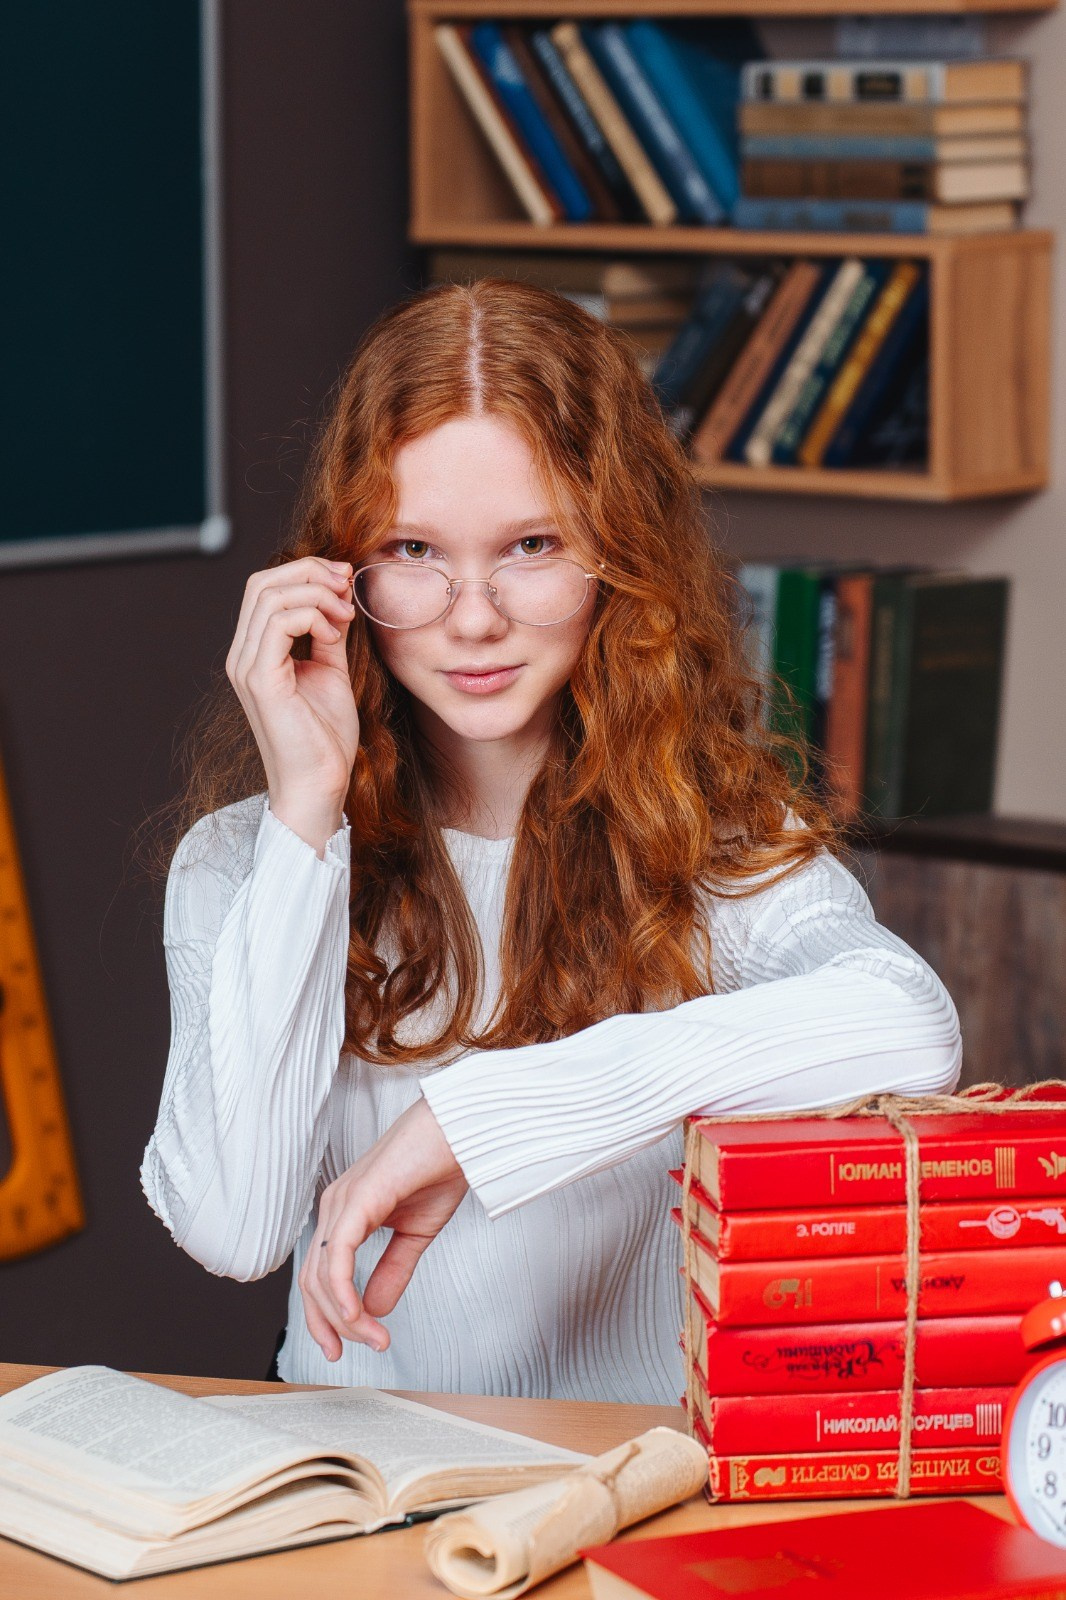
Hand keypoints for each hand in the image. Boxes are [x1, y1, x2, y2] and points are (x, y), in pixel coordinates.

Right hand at [226, 557, 359, 851]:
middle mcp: (242, 655)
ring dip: (317, 593)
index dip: (306, 572)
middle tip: (347, 586)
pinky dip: (313, 615)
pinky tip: (335, 632)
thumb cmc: (325, 738)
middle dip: (310, 572)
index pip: (266, 588)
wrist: (320, 785)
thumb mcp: (330, 671)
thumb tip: (338, 597)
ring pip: (270, 596)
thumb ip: (328, 633)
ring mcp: (247, 667)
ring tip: (346, 612)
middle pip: (262, 582)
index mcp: (255, 652)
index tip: (345, 581)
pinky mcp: (261, 680)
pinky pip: (280, 623)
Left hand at [299, 1097, 468, 1360]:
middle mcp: (334, 1207)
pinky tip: (358, 1314)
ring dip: (346, 1316)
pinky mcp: (356, 1199)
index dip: (328, 1318)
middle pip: (314, 1283)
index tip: (347, 1348)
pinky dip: (343, 1290)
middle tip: (365, 1348)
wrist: (459, 1132)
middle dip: (334, 1325)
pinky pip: (338, 1255)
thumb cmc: (440, 1168)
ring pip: (323, 1276)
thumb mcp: (416, 1235)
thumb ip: (393, 1271)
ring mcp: (341, 1202)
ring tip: (376, 1338)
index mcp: (345, 1214)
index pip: (320, 1277)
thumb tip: (374, 1310)